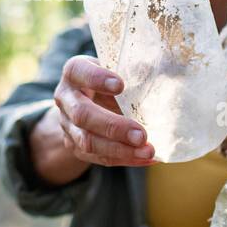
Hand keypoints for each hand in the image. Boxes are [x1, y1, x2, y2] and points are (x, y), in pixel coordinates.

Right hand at [28, 57, 157, 185]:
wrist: (85, 101)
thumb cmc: (107, 79)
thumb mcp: (116, 68)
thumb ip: (134, 70)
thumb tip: (161, 75)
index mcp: (74, 73)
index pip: (78, 72)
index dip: (96, 79)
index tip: (121, 85)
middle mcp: (65, 99)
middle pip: (82, 115)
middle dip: (113, 126)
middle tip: (141, 134)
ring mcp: (67, 125)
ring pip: (88, 141)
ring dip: (120, 149)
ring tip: (147, 151)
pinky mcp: (76, 147)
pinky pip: (99, 157)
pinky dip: (124, 159)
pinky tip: (145, 158)